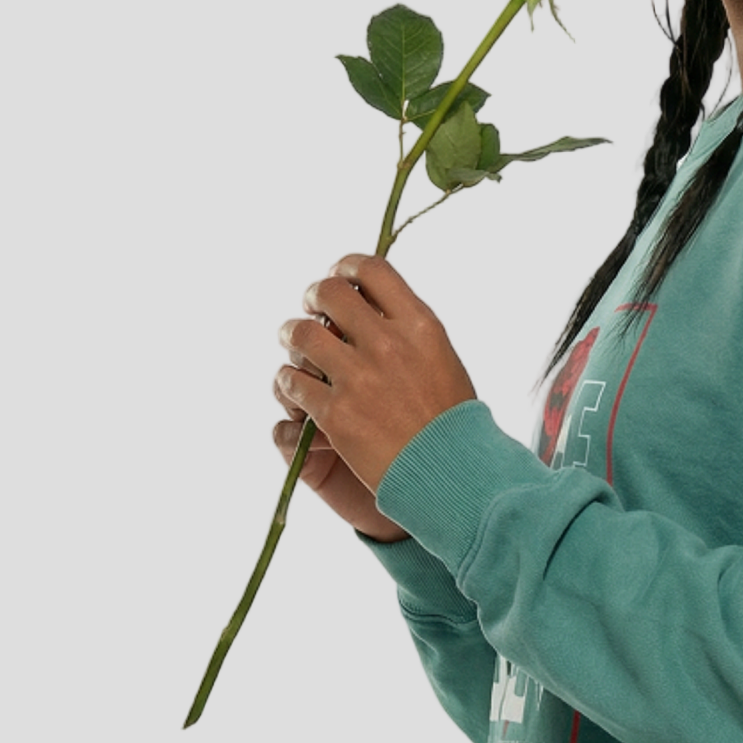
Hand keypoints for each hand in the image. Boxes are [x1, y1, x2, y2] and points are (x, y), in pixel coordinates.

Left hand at [274, 253, 477, 527]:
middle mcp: (388, 344)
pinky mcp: (335, 414)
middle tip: (310, 310)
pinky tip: (298, 390)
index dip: (346, 267)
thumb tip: (372, 306)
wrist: (453, 474)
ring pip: (300, 334)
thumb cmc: (452, 422)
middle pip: (328, 292)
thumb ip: (408, 331)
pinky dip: (289, 383)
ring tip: (297, 348)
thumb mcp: (443, 360)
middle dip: (313, 296)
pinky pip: (292, 382)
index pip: (371, 269)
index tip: (338, 278)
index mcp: (420, 326)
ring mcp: (358, 379)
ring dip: (292, 336)